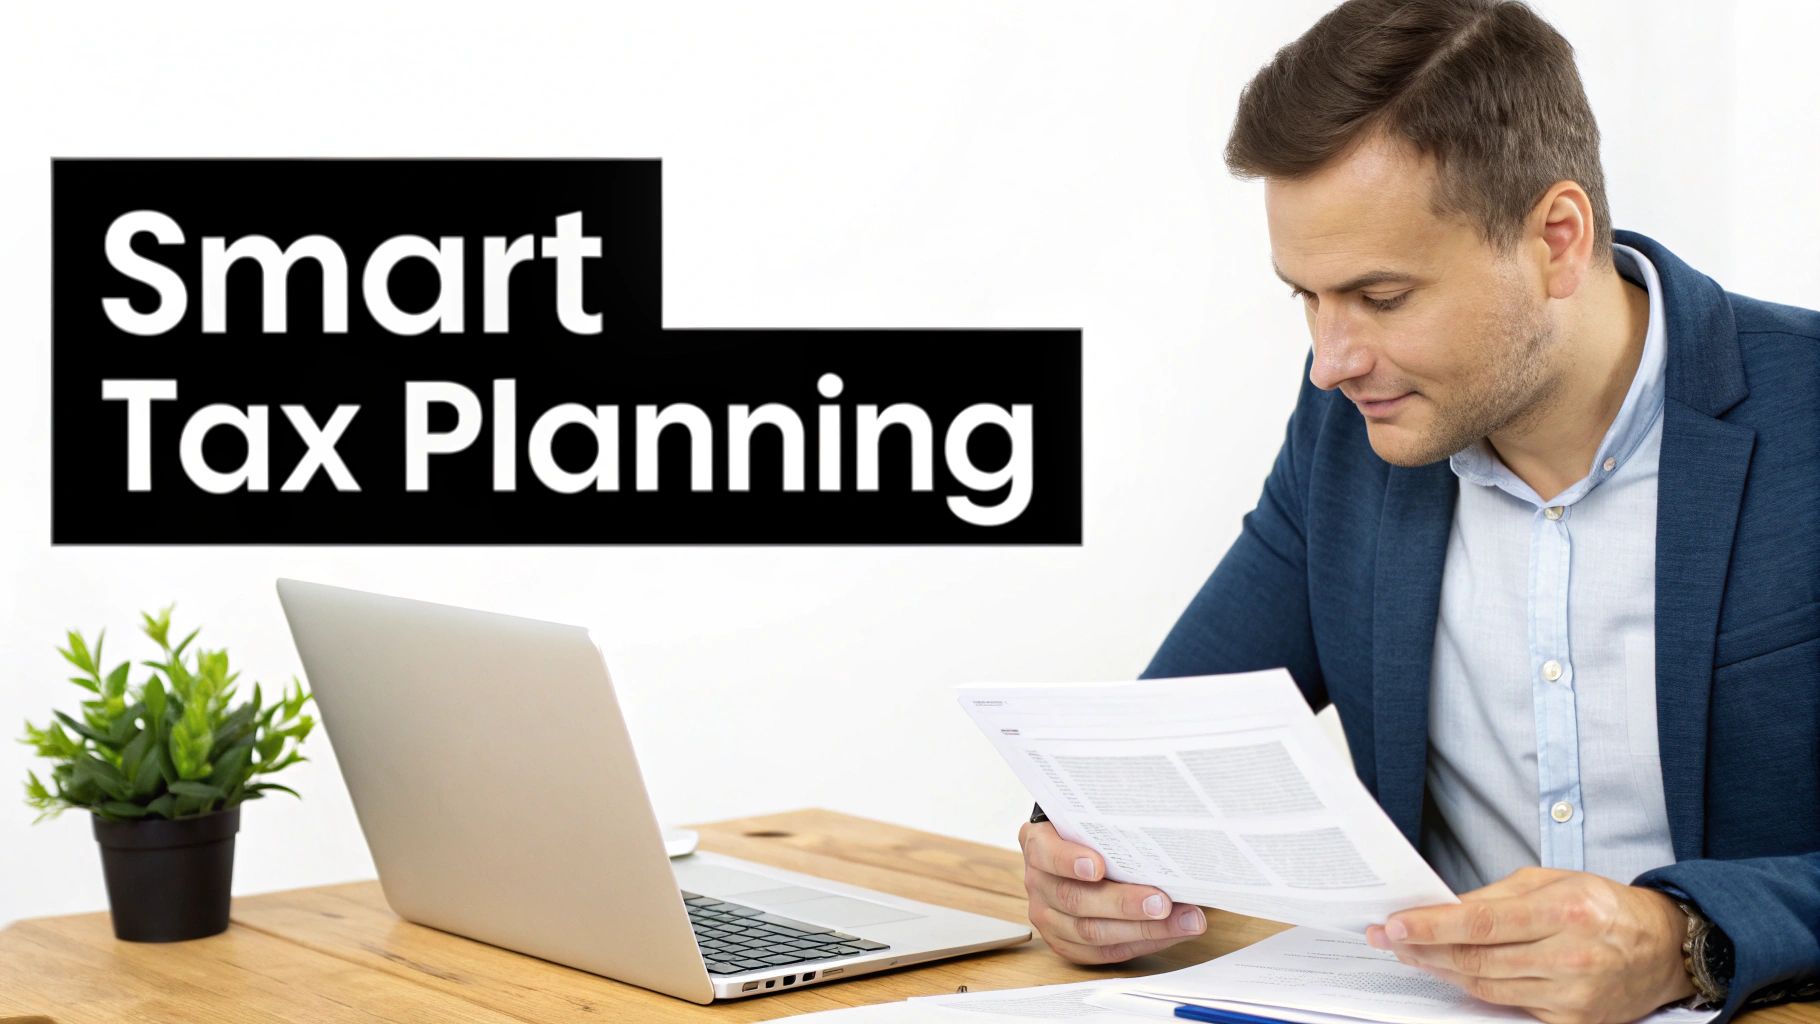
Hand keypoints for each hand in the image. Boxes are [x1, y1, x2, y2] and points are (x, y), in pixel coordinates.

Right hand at [1017, 819, 1207, 963]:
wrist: (1078, 852)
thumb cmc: (1091, 834)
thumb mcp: (1093, 820)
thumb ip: (1112, 826)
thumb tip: (1162, 833)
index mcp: (1038, 844)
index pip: (1047, 853)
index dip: (1070, 861)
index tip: (1099, 866)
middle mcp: (1039, 882)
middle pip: (1075, 900)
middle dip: (1124, 903)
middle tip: (1162, 901)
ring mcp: (1048, 917)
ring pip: (1091, 933)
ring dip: (1143, 928)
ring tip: (1182, 920)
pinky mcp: (1066, 944)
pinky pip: (1104, 952)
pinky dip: (1142, 943)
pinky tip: (1170, 933)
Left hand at [1366, 866, 1694, 1023]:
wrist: (1663, 948)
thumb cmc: (1603, 907)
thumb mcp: (1554, 881)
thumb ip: (1497, 895)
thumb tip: (1445, 908)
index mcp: (1565, 912)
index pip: (1482, 922)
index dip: (1433, 926)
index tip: (1397, 923)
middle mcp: (1569, 957)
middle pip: (1476, 959)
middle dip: (1424, 949)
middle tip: (1389, 938)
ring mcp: (1573, 996)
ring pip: (1486, 986)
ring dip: (1442, 970)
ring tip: (1412, 953)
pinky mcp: (1574, 1022)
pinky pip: (1510, 1008)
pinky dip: (1476, 991)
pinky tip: (1453, 975)